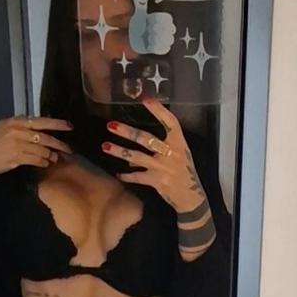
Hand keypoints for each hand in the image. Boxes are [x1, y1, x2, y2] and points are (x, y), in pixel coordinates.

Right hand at [0, 116, 72, 196]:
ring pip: (42, 149)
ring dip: (51, 155)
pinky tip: (46, 163)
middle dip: (59, 143)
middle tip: (68, 149)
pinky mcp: (16, 157)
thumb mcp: (4, 128)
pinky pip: (36, 159)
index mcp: (15, 121)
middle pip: (44, 136)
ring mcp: (16, 144)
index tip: (69, 126)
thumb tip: (37, 123)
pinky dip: (43, 162)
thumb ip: (20, 125)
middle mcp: (16, 130)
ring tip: (56, 158)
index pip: (40, 121)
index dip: (57, 123)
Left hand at [103, 98, 204, 213]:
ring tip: (106, 146)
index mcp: (179, 143)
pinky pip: (137, 176)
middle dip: (127, 132)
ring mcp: (163, 167)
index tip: (145, 99)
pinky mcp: (157, 181)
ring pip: (136, 156)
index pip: (170, 122)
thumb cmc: (183, 172)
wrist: (191, 197)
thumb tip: (136, 140)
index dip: (158, 110)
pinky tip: (118, 174)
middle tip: (111, 125)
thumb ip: (162, 145)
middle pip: (146, 138)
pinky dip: (127, 175)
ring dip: (120, 151)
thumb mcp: (180, 153)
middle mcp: (172, 153)